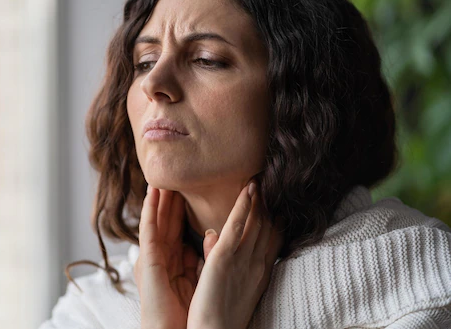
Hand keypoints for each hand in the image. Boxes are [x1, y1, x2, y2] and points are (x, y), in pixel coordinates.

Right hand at [134, 185, 199, 328]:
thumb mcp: (201, 276)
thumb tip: (213, 234)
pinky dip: (149, 210)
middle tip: (177, 171)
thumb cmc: (190, 313)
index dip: (183, 204)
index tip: (191, 183)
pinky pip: (148, 230)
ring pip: (156, 218)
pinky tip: (152, 193)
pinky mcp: (149, 260)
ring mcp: (154, 256)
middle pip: (167, 218)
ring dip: (158, 196)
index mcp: (175, 258)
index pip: (179, 224)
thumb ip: (205, 254)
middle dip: (172, 195)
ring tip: (162, 173)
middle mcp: (162, 255)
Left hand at [187, 181, 284, 328]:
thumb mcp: (228, 284)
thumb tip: (214, 235)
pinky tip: (249, 188)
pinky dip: (244, 205)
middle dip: (270, 204)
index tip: (275, 198)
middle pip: (268, 227)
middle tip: (271, 179)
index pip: (271, 238)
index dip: (274, 217)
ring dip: (259, 198)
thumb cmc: (219, 316)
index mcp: (259, 272)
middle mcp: (257, 264)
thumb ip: (221, 258)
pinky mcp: (224, 259)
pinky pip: (237, 226)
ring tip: (261, 176)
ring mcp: (243, 260)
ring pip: (256, 222)